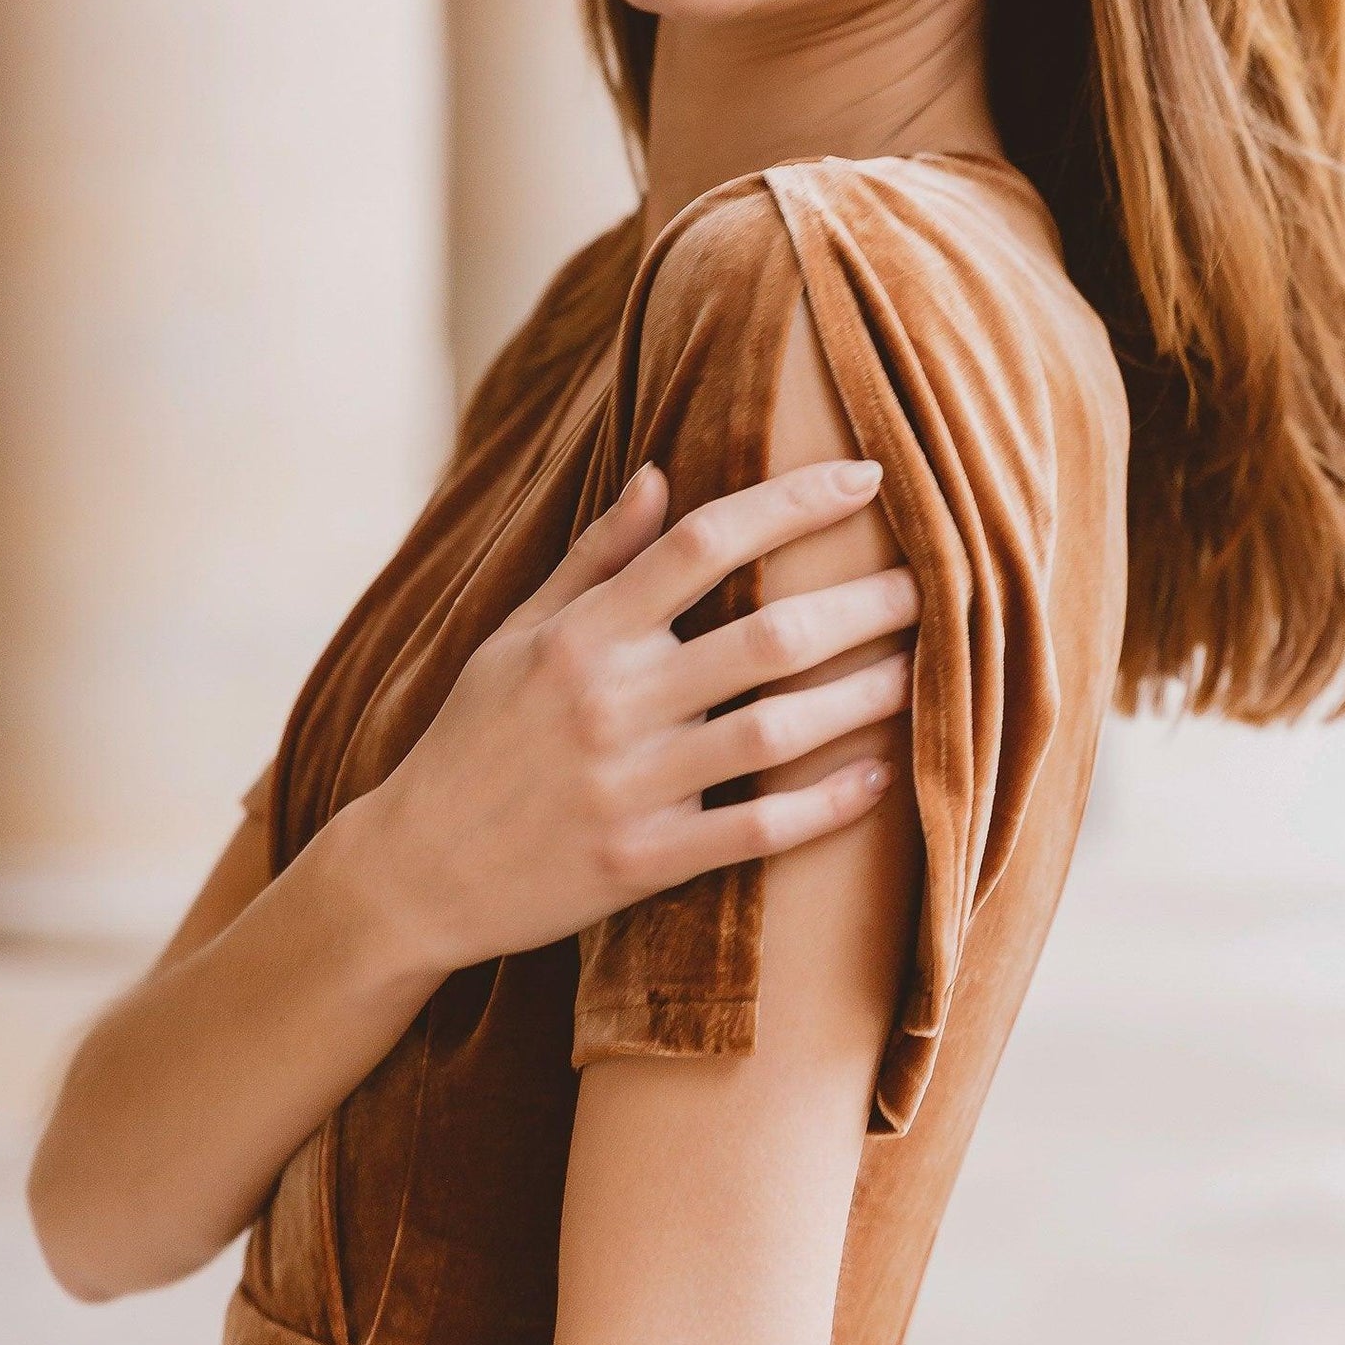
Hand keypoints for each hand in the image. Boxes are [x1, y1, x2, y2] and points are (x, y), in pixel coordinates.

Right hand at [361, 460, 917, 980]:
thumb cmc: (471, 739)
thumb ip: (595, 557)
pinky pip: (757, 831)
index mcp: (581, 633)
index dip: (793, 504)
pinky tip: (882, 776)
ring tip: (926, 671)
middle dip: (862, 604)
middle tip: (932, 583)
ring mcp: (630, 786)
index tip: (865, 478)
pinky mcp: (643, 863)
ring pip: (777, 733)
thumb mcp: (516, 634)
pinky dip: (826, 805)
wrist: (412, 872)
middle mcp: (610, 701)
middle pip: (767, 637)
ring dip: (864, 697)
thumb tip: (662, 473)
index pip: (705, 543)